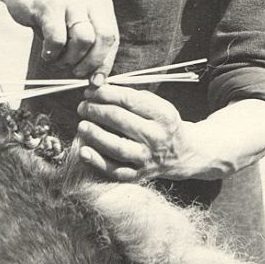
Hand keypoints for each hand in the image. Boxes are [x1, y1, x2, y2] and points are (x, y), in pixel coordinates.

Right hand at [5, 0, 118, 80]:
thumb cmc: (51, 18)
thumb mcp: (75, 31)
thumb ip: (90, 51)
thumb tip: (98, 81)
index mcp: (102, 5)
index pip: (113, 39)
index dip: (105, 64)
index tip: (95, 81)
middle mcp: (91, 0)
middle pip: (105, 37)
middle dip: (91, 62)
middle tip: (76, 72)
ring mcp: (71, 0)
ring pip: (84, 39)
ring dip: (70, 59)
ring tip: (58, 60)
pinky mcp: (50, 5)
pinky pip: (58, 39)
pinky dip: (52, 53)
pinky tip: (46, 53)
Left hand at [76, 84, 205, 181]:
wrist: (182, 154)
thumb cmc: (161, 124)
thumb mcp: (157, 105)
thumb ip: (130, 96)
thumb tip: (97, 89)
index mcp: (163, 115)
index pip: (129, 100)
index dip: (106, 94)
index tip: (90, 91)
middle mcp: (156, 137)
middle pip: (121, 121)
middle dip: (96, 111)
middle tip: (82, 107)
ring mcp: (148, 158)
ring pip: (117, 147)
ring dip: (95, 134)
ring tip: (82, 125)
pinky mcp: (139, 174)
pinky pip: (115, 170)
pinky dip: (97, 162)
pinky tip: (83, 151)